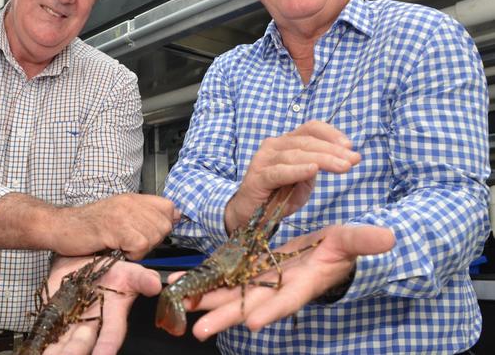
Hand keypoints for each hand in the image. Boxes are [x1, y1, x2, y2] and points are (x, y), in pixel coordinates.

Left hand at [42, 256, 161, 354]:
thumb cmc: (110, 268)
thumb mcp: (129, 270)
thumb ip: (142, 279)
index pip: (110, 334)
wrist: (83, 258)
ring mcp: (69, 321)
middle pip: (82, 343)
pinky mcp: (51, 316)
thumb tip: (156, 284)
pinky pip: (43, 332)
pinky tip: (33, 349)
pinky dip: (38, 341)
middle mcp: (90, 324)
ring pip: (61, 342)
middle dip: (75, 351)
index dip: (107, 346)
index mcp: (111, 315)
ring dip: (54, 351)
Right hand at [58, 194, 179, 259]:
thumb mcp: (119, 214)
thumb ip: (144, 215)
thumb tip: (174, 217)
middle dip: (153, 241)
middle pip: (164, 225)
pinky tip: (118, 250)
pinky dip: (132, 254)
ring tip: (123, 246)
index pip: (169, 207)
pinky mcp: (115, 228)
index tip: (152, 233)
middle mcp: (131, 203)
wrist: (61, 226)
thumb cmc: (88, 226)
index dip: (165, 223)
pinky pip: (140, 244)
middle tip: (133, 244)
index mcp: (133, 199)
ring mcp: (123, 214)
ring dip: (141, 249)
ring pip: (154, 236)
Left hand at [175, 225, 394, 339]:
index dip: (272, 311)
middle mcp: (278, 288)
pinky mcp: (249, 272)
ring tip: (179, 306)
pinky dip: (202, 281)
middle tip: (200, 331)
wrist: (325, 252)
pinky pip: (223, 279)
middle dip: (226, 317)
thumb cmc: (341, 249)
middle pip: (251, 305)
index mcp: (303, 283)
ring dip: (205, 300)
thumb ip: (363, 240)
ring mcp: (261, 282)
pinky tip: (179, 283)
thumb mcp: (351, 241)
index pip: (288, 300)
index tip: (253, 322)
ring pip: (230, 294)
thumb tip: (389, 237)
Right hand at [226, 121, 360, 231]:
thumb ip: (317, 167)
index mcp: (286, 142)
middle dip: (333, 150)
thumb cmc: (278, 196)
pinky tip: (313, 170)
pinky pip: (279, 172)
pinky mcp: (257, 178)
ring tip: (343, 168)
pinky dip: (297, 170)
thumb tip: (342, 159)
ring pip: (296, 154)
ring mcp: (263, 160)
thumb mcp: (303, 180)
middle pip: (306, 141)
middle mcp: (274, 146)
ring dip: (322, 159)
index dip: (331, 134)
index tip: (351, 147)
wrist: (249, 215)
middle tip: (354, 161)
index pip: (310, 128)